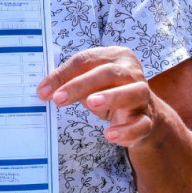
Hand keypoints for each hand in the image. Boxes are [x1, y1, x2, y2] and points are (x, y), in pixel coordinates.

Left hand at [37, 46, 154, 147]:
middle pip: (108, 73)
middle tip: (59, 99)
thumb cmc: (109, 91)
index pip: (86, 60)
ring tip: (90, 104)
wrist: (141, 113)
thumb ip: (69, 82)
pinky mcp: (148, 119)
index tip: (43, 90)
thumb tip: (44, 90)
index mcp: (116, 57)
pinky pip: (140, 124)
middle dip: (81, 85)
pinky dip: (126, 131)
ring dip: (111, 97)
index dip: (63, 75)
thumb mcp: (88, 83)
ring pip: (132, 93)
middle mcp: (132, 73)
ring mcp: (143, 96)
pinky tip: (110, 135)